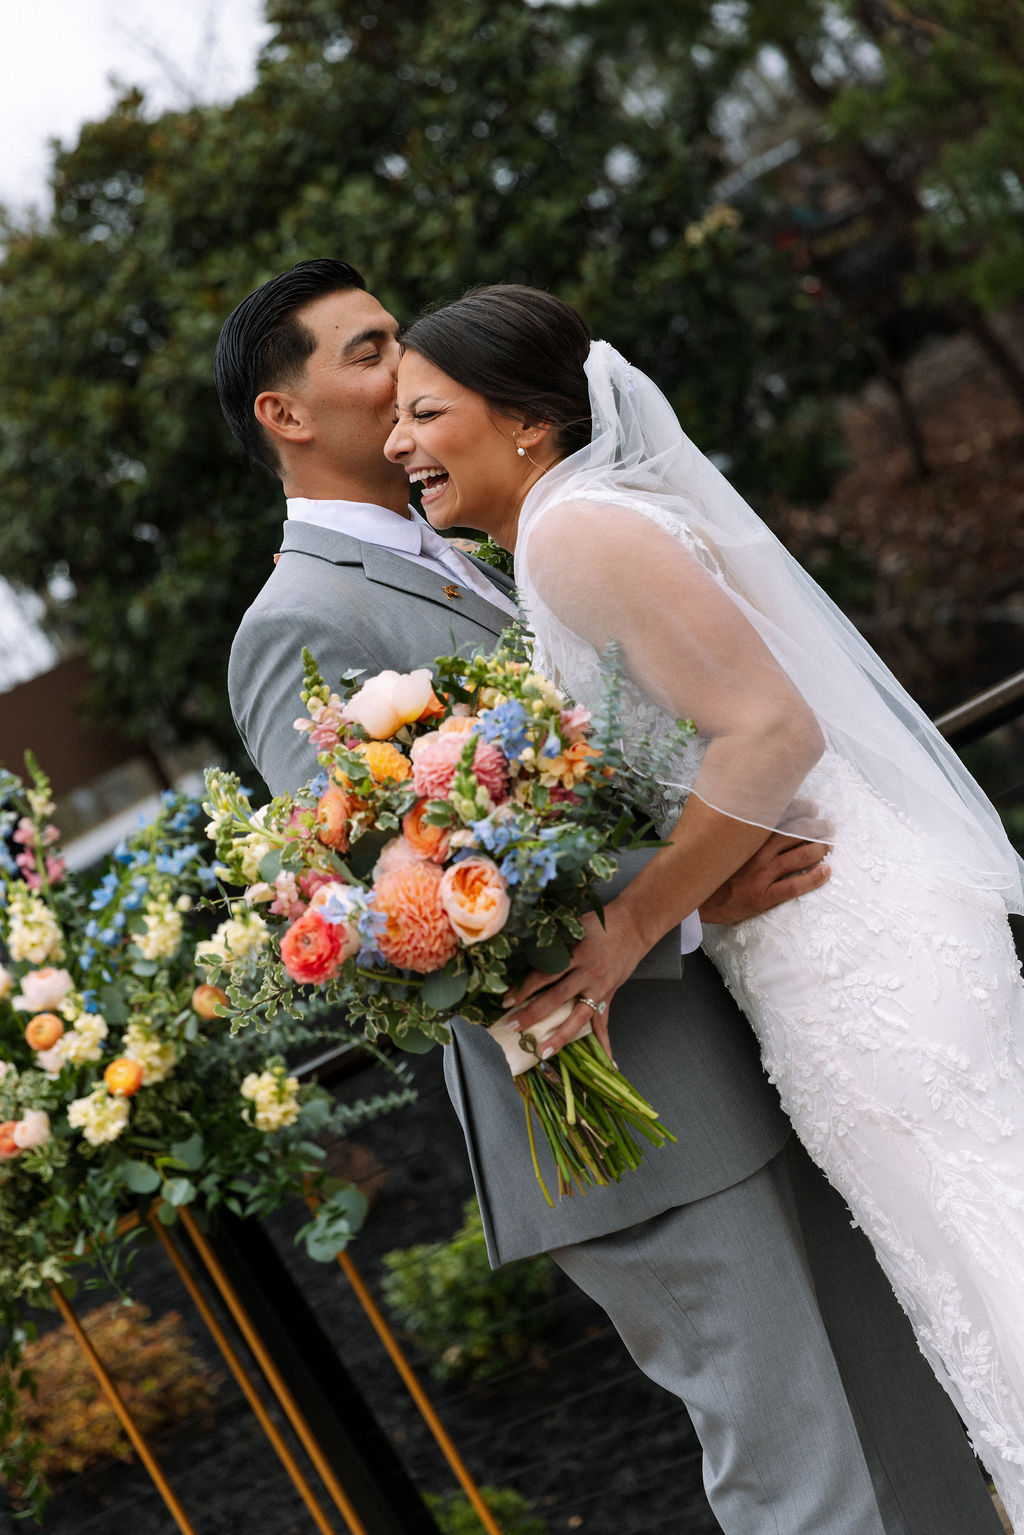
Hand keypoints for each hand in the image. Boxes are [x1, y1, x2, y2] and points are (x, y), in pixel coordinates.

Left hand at [503, 905, 648, 1064]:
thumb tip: (523, 962)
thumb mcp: (572, 929)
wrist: (632, 926)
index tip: (506, 1000)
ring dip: (560, 1036)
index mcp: (575, 954)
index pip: (544, 974)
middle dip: (532, 1014)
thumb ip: (553, 947)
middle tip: (512, 1027)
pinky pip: (604, 1023)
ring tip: (543, 1052)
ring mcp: (599, 987)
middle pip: (556, 997)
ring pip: (578, 1017)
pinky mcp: (609, 996)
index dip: (524, 987)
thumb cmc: (597, 925)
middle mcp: (587, 973)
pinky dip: (605, 1044)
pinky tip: (607, 1064)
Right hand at [700, 802, 832, 924]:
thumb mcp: (717, 843)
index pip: (778, 816)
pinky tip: (826, 872)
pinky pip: (794, 886)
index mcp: (745, 836)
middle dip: (815, 828)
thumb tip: (753, 816)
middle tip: (827, 827)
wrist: (694, 901)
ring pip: (798, 856)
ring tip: (829, 846)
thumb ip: (735, 830)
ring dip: (818, 849)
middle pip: (794, 834)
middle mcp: (756, 852)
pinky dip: (813, 878)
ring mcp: (761, 874)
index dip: (800, 810)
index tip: (811, 809)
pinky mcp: (763, 896)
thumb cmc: (707, 871)